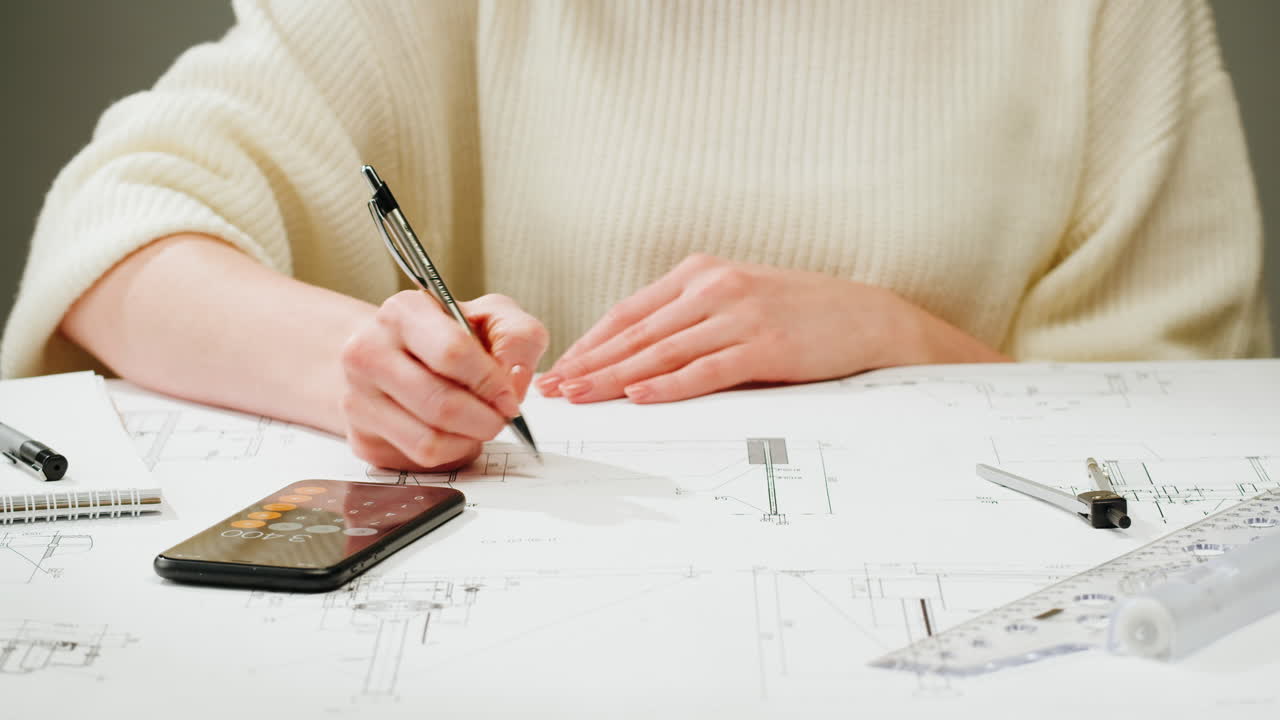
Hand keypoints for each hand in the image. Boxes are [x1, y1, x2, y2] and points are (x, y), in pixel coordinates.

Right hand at [340, 291, 548, 470]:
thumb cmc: (448, 336)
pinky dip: (450, 452)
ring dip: (469, 440)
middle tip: (501, 417)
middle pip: (441, 404)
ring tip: (478, 423)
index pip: (453, 353)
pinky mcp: (363, 437)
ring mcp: (358, 397)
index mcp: (403, 312)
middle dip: (486, 419)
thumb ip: (518, 338)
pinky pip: (419, 460)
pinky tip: (453, 432)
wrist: (395, 354)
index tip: (509, 396)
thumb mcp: (492, 317)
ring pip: (429, 441)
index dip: (491, 382)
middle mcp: (369, 352)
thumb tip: (514, 380)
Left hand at [537, 254, 1004, 403]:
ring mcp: (739, 315)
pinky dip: (669, 384)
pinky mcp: (765, 346)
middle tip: (553, 389)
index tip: (560, 368)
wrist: (867, 316)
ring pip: (662, 352)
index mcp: (701, 274)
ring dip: (615, 378)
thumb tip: (635, 355)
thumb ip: (690, 318)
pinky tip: (639, 396)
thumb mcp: (736, 300)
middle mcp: (714, 288)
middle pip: (637, 333)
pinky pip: (706, 370)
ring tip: (580, 397)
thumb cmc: (797, 313)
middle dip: (590, 364)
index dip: (590, 343)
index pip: (630, 312)